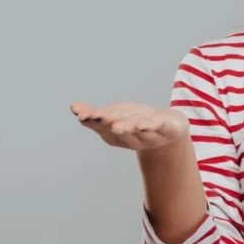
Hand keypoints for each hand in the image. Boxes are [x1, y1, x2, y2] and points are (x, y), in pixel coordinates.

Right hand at [70, 101, 189, 152]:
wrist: (171, 130)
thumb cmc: (137, 122)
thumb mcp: (116, 116)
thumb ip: (94, 115)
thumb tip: (72, 106)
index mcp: (117, 134)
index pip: (103, 127)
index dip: (93, 121)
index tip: (83, 116)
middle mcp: (133, 137)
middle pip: (119, 130)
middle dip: (108, 123)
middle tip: (98, 118)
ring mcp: (151, 134)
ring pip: (138, 131)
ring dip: (128, 127)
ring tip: (118, 126)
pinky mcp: (167, 129)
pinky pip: (159, 127)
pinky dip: (151, 126)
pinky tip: (144, 124)